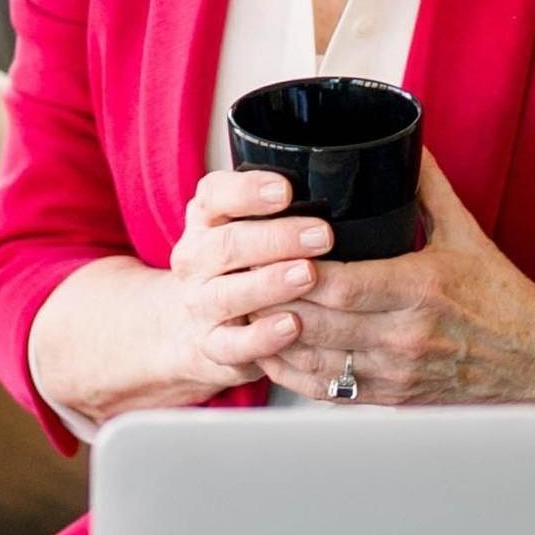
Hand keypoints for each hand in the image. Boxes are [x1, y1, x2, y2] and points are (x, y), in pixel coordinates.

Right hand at [167, 167, 335, 391]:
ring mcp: (200, 304)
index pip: (216, 196)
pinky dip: (263, 336)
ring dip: (270, 284)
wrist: (193, 323)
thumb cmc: (238, 263)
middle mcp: (196, 259)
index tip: (286, 190)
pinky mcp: (211, 345)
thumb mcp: (246, 225)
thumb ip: (280, 210)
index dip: (249, 191)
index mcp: (206, 220)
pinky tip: (292, 326)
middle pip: (227, 245)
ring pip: (227, 294)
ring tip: (308, 275)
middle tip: (322, 235)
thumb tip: (341, 192)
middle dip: (277, 239)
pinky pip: (233, 344)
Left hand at [202, 149, 534, 405]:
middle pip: (317, 323)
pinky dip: (292, 374)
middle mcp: (405, 334)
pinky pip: (327, 392)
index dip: (296, 272)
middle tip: (238, 279)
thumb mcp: (467, 233)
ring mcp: (396, 372)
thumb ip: (428, 186)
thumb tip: (402, 142)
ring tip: (243, 312)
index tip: (267, 251)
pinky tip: (272, 351)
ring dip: (273, 339)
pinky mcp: (392, 399)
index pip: (342, 285)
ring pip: (314, 362)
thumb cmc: (501, 296)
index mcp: (422, 288)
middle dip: (272, 302)